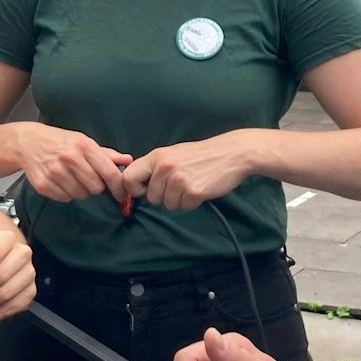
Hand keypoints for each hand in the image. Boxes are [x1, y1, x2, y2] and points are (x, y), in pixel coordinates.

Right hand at [14, 123, 130, 203]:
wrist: (28, 142)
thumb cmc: (60, 142)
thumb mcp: (83, 141)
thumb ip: (107, 154)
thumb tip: (128, 160)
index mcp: (84, 146)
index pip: (109, 173)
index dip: (118, 187)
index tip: (121, 194)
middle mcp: (70, 158)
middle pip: (96, 188)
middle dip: (96, 187)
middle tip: (88, 178)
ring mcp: (55, 172)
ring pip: (81, 195)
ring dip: (80, 190)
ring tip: (72, 178)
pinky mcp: (44, 184)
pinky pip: (65, 198)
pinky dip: (66, 193)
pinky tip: (60, 181)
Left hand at [123, 133, 250, 211]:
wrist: (232, 153)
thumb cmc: (201, 155)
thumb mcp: (173, 153)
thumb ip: (154, 168)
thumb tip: (137, 187)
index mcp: (156, 156)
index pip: (128, 178)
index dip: (134, 189)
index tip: (145, 190)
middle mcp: (165, 167)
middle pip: (151, 197)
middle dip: (164, 197)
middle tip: (180, 185)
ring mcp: (179, 180)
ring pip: (168, 205)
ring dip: (179, 200)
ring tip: (192, 183)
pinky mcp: (194, 191)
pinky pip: (184, 207)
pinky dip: (192, 202)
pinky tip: (201, 188)